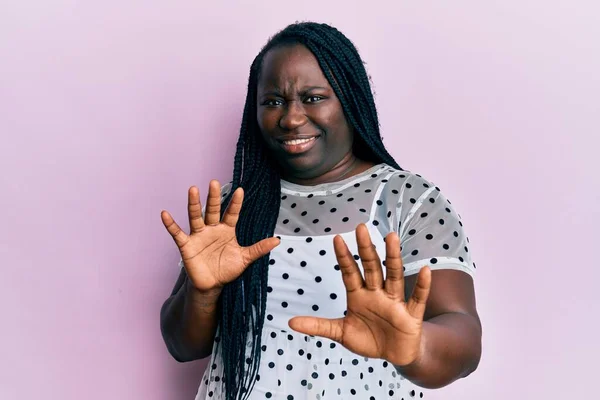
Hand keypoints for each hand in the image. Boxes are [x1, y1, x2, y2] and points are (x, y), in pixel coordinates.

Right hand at [161, 180, 279, 292]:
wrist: (212, 285)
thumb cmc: (227, 269)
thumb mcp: (245, 258)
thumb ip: (258, 248)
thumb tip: (277, 241)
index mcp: (226, 230)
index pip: (232, 213)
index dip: (236, 203)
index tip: (241, 190)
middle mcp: (212, 229)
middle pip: (213, 209)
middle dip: (214, 197)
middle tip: (213, 182)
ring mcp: (198, 235)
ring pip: (196, 216)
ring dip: (194, 204)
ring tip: (193, 189)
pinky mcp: (187, 245)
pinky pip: (177, 233)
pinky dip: (171, 225)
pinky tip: (165, 214)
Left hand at [288, 223, 431, 366]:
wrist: (395, 355)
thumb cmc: (369, 338)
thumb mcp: (341, 333)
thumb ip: (319, 326)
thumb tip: (290, 323)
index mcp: (359, 295)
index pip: (350, 272)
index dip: (343, 257)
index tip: (336, 238)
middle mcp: (377, 293)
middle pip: (371, 267)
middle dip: (366, 249)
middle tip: (361, 227)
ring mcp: (395, 302)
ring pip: (393, 276)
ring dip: (393, 257)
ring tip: (391, 237)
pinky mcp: (411, 315)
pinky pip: (417, 298)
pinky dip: (421, 285)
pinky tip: (424, 269)